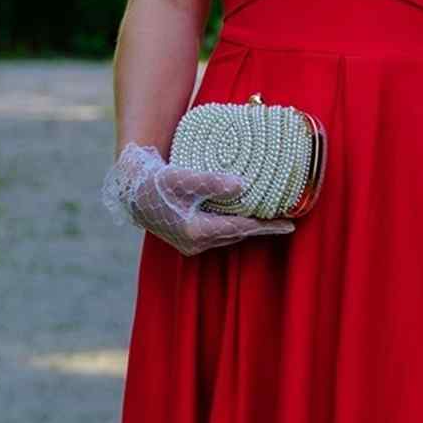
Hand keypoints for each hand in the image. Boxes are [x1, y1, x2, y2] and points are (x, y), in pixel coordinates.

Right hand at [101, 142, 295, 253]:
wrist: (132, 190)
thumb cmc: (156, 181)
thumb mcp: (183, 178)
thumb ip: (212, 182)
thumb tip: (242, 186)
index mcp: (196, 231)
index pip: (240, 228)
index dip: (266, 226)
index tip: (290, 225)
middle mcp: (195, 243)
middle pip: (237, 235)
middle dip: (261, 228)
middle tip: (287, 222)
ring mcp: (190, 244)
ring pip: (228, 236)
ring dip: (248, 228)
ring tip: (270, 221)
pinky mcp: (187, 239)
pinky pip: (219, 234)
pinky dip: (234, 227)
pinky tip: (244, 219)